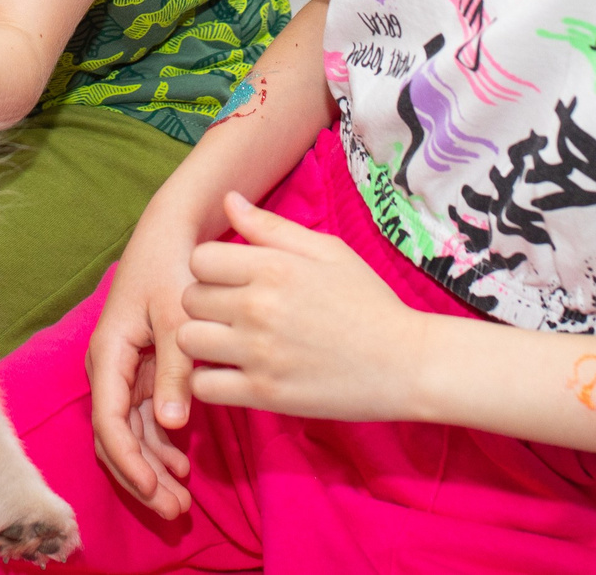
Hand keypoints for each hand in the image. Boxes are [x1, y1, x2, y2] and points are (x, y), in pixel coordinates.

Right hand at [86, 238, 200, 518]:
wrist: (172, 232)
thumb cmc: (172, 267)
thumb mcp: (178, 317)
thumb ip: (176, 371)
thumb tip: (171, 426)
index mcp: (109, 352)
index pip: (109, 421)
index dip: (129, 461)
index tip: (155, 489)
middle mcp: (109, 367)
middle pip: (114, 436)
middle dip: (139, 477)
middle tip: (174, 510)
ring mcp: (124, 371)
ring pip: (129, 433)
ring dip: (151, 467)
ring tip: (181, 499)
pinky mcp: (141, 370)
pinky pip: (143, 418)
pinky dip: (159, 444)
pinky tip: (183, 464)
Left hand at [176, 191, 430, 422]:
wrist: (407, 363)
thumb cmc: (368, 301)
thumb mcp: (328, 251)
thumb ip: (272, 227)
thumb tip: (228, 200)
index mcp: (274, 267)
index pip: (200, 258)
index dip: (211, 268)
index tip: (231, 280)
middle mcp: (259, 307)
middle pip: (190, 299)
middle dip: (206, 304)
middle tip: (232, 313)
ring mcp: (259, 353)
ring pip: (187, 341)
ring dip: (202, 341)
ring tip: (228, 342)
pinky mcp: (264, 394)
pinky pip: (204, 385)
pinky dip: (211, 380)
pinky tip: (233, 372)